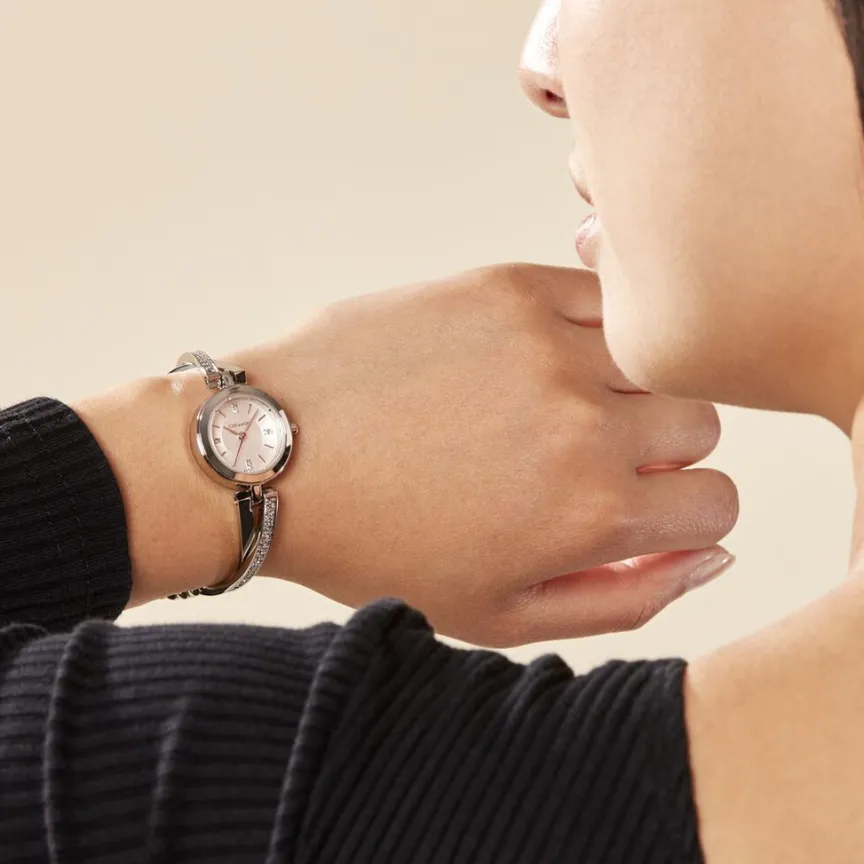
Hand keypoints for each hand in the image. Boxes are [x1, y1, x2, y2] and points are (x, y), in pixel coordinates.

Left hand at [236, 264, 737, 644]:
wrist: (278, 459)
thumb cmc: (380, 546)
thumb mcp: (503, 614)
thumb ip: (627, 597)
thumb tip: (710, 554)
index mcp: (593, 514)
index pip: (717, 504)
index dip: (680, 514)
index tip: (635, 507)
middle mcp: (587, 422)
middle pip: (700, 423)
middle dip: (658, 450)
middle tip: (583, 459)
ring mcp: (548, 344)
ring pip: (654, 355)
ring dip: (621, 386)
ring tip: (548, 406)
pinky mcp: (507, 288)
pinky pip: (599, 297)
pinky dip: (585, 329)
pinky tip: (531, 356)